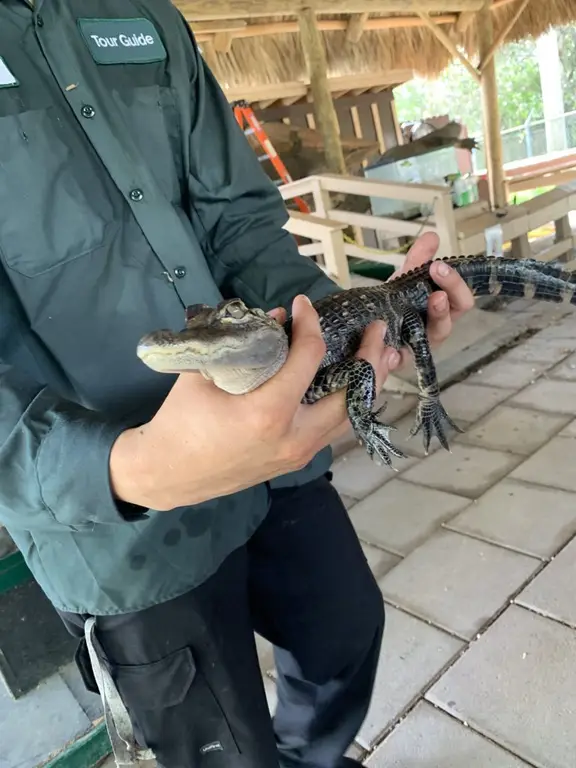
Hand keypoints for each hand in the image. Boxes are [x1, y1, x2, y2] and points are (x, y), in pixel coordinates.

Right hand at [110, 296, 400, 510]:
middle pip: (352, 394)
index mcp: (268, 412)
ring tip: (385, 356)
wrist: (168, 474)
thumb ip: (243, 343)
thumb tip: (278, 318)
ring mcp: (300, 453)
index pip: (308, 357)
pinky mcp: (297, 460)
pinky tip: (355, 385)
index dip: (310, 324)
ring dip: (370, 384)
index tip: (304, 304)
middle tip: (380, 330)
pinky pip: (335, 428)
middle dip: (371, 358)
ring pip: (351, 416)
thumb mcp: (205, 374)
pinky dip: (350, 403)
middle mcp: (295, 436)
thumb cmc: (180, 421)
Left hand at [390, 232, 474, 367]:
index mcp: (443, 311)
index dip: (455, 283)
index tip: (439, 264)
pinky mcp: (399, 360)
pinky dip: (397, 354)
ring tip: (432, 299)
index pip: (461, 301)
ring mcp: (420, 347)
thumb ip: (418, 260)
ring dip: (437, 316)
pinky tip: (392, 347)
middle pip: (452, 317)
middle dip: (450, 291)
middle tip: (436, 270)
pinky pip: (401, 359)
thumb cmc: (397, 305)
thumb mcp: (405, 281)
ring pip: (435, 337)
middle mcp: (436, 330)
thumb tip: (432, 235)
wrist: (370, 325)